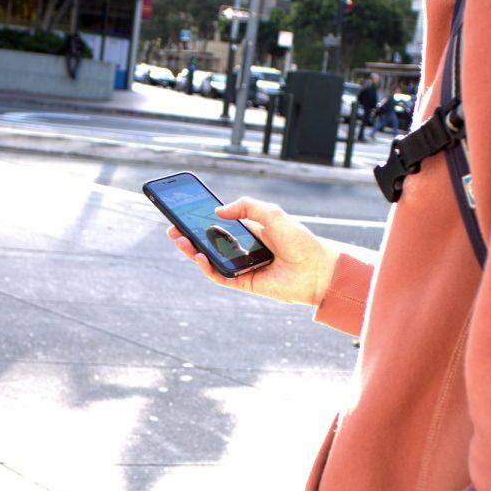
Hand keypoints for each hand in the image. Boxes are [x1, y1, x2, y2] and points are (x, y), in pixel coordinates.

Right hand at [166, 196, 339, 306]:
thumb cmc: (300, 240)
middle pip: (210, 243)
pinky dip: (207, 268)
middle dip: (189, 236)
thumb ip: (246, 206)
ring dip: (193, 251)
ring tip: (181, 241)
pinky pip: (220, 277)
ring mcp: (243, 267)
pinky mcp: (244, 283)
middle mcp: (244, 250)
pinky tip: (199, 256)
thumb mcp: (272, 213)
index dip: (201, 220)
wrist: (317, 269)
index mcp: (251, 231)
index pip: (220, 225)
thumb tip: (218, 211)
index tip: (183, 214)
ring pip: (211, 260)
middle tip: (172, 229)